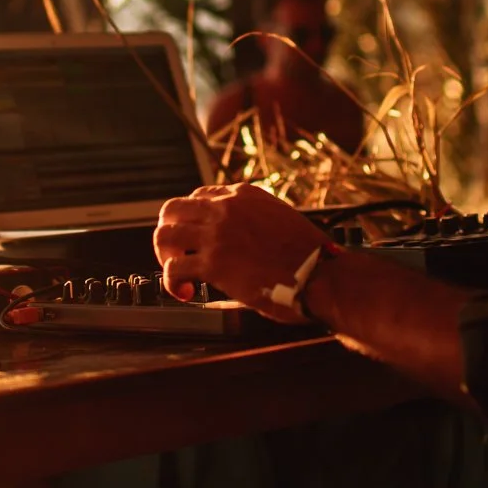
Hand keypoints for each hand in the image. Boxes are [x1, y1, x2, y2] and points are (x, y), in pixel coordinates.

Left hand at [154, 184, 330, 322]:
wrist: (321, 274)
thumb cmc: (309, 255)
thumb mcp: (279, 218)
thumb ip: (254, 218)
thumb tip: (240, 236)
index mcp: (244, 195)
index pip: (200, 196)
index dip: (193, 219)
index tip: (196, 238)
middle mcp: (226, 208)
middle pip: (173, 210)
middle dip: (170, 233)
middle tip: (178, 255)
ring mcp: (217, 234)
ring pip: (165, 235)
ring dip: (166, 256)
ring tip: (179, 273)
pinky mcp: (214, 263)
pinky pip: (173, 269)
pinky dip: (172, 282)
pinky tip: (184, 292)